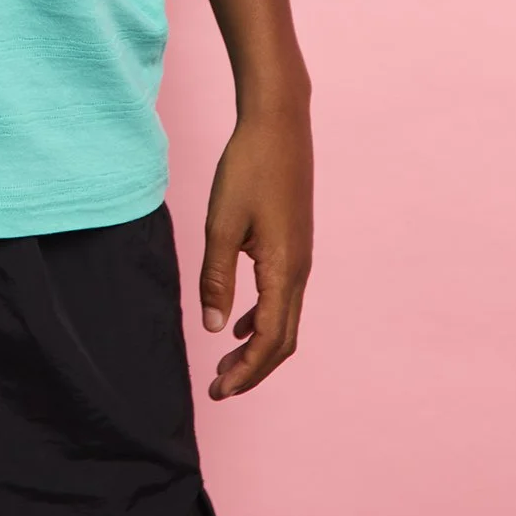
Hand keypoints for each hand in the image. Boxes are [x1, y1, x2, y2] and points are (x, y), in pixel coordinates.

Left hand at [199, 103, 312, 398]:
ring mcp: (301, 258)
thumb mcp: (221, 222)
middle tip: (219, 387)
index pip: (269, 340)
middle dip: (253, 369)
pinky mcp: (295, 245)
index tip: (219, 391)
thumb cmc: (248, 167)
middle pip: (283, 340)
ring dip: (258, 346)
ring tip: (226, 363)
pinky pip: (284, 297)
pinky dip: (264, 319)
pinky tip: (240, 320)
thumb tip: (214, 329)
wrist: (280, 123)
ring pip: (286, 320)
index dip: (245, 371)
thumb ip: (216, 276)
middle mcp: (300, 270)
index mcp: (284, 270)